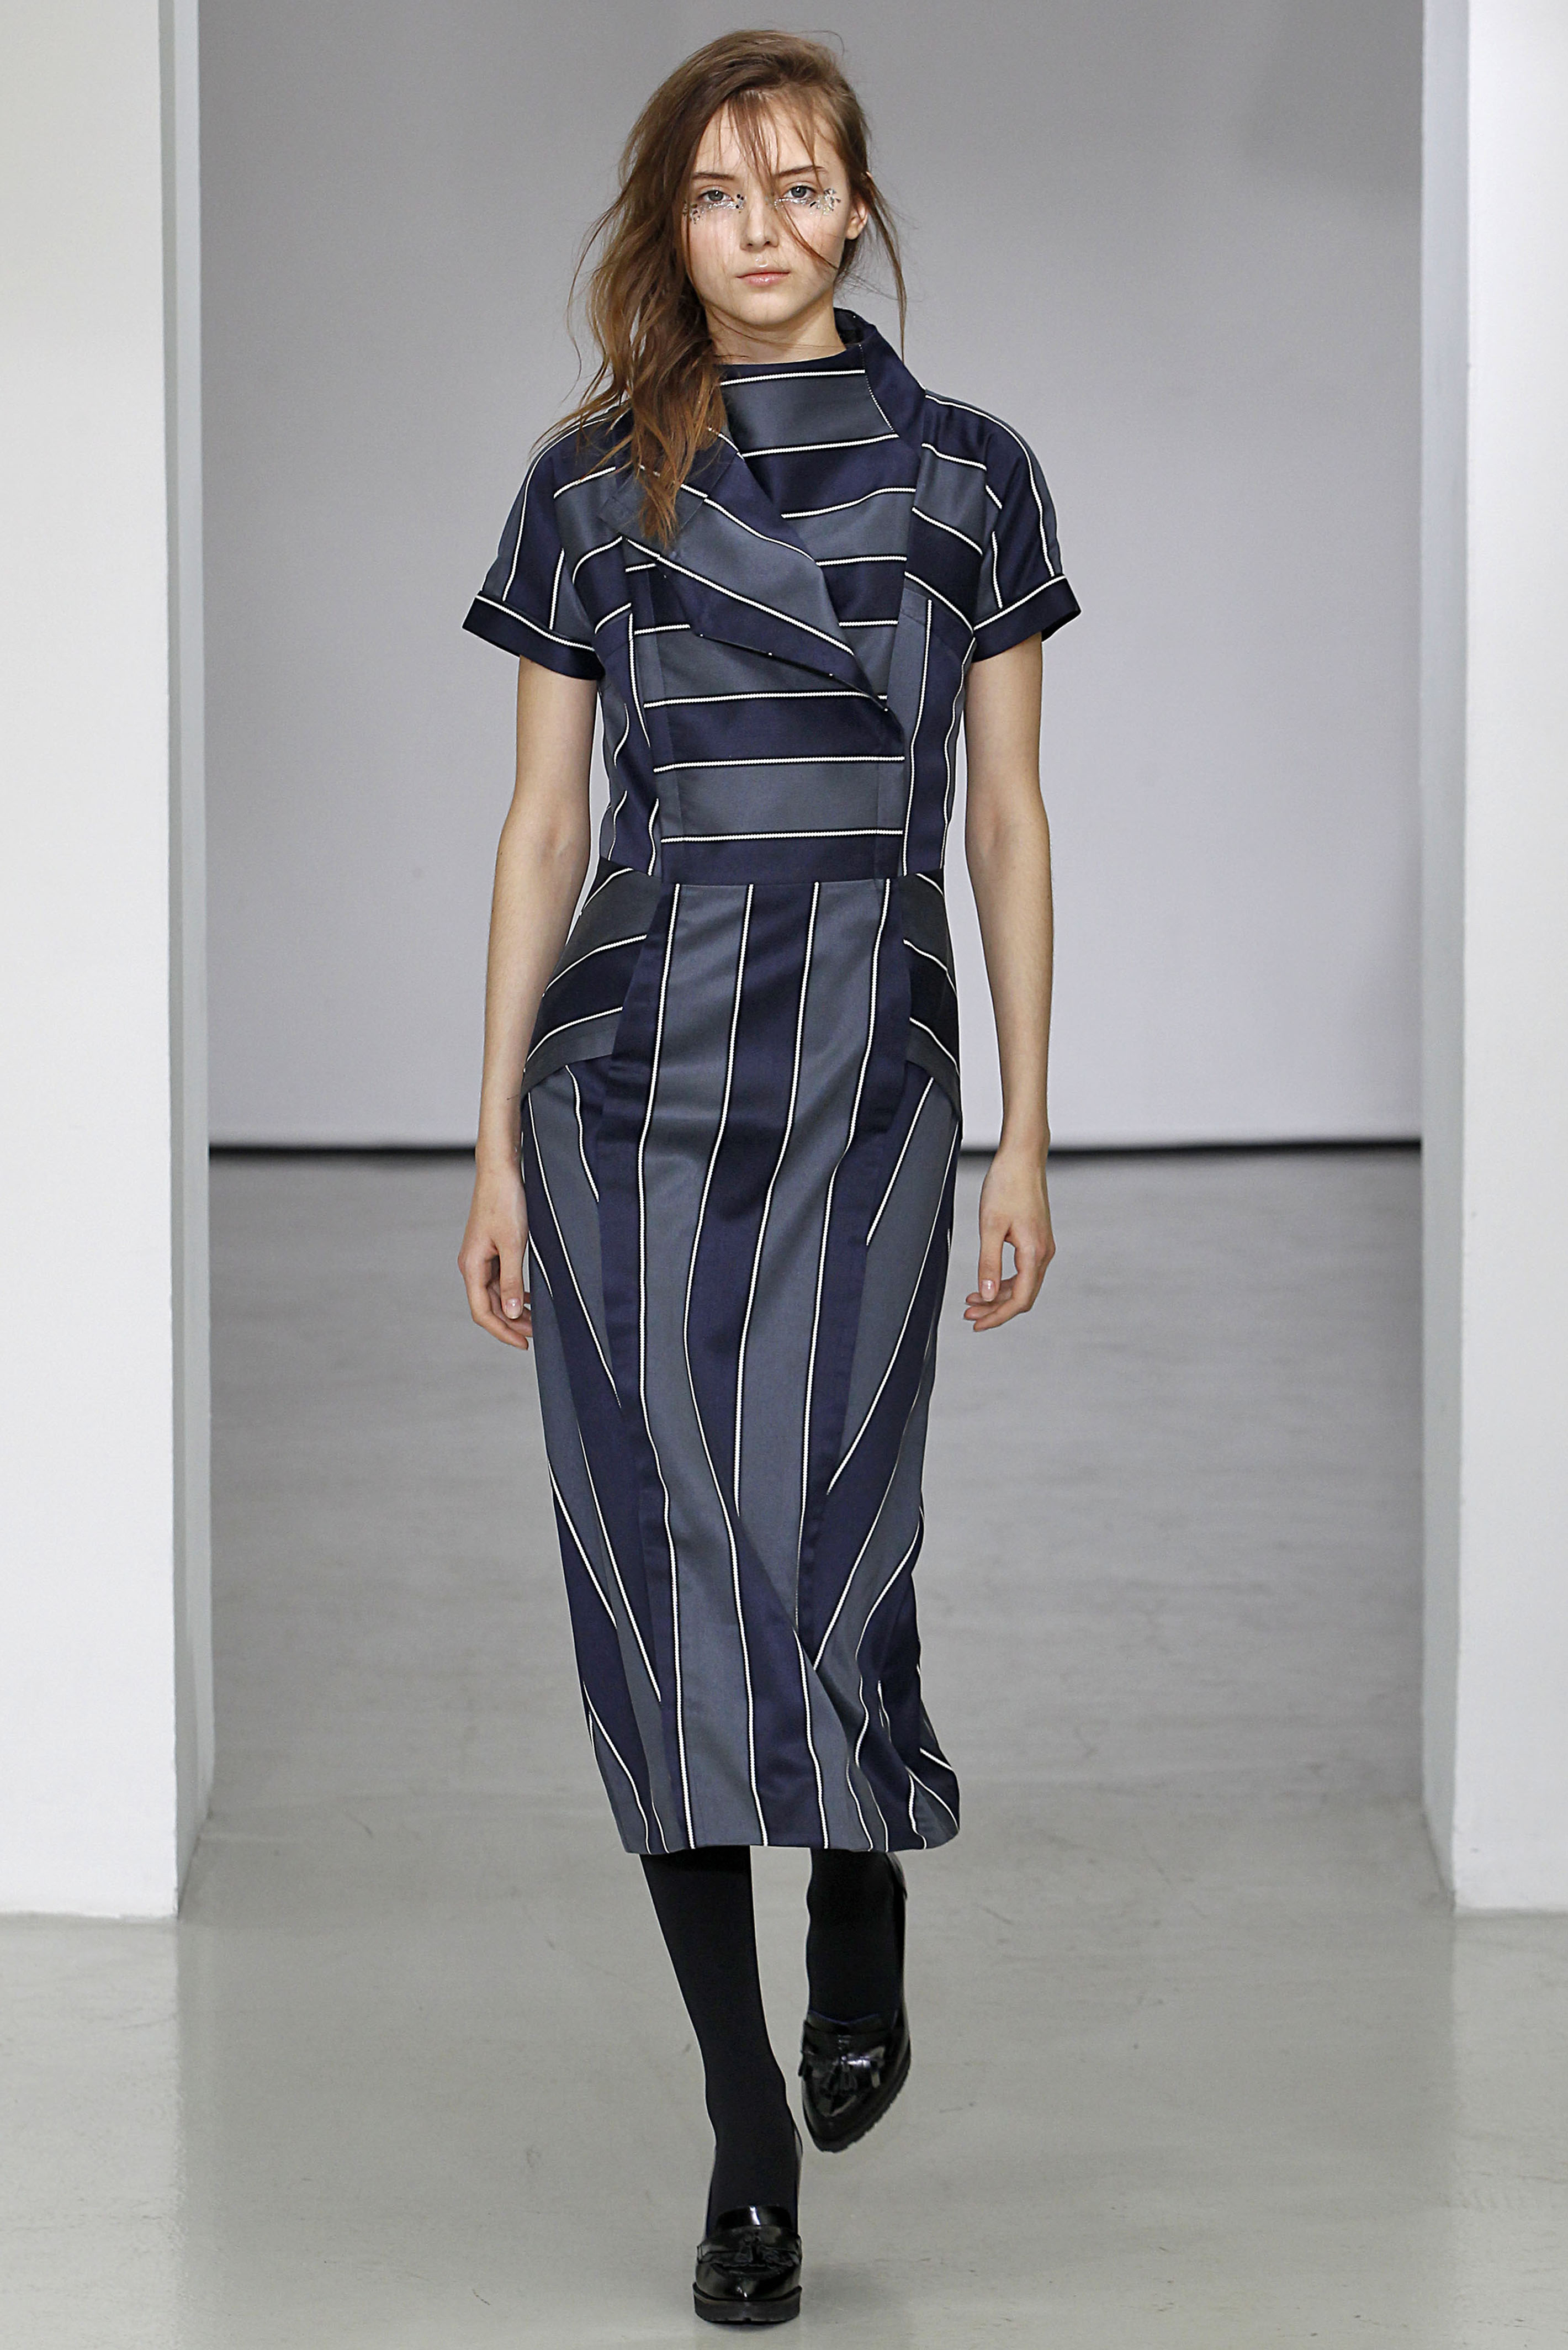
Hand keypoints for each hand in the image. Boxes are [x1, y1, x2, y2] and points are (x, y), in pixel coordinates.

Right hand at [459, 1160, 531, 1349]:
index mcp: (472, 1267)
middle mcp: (472, 1265)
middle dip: (511, 1323)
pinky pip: (500, 1279)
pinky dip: (514, 1291)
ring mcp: (480, 1258)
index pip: (482, 1312)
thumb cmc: (504, 1202)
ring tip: (537, 1320)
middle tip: (536, 1335)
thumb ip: (512, 1280)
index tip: (523, 1343)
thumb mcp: (513, 1244)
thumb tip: (511, 1313)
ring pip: (496, 1294)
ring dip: (514, 1309)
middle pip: (489, 1306)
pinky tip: (529, 1298)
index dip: (502, 1331)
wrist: (500, 1172)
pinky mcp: (490, 1249)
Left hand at [965, 1143, 1054, 1331]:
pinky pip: (1023, 1270)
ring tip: (972, 1300)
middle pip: (1022, 1296)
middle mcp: (1043, 1253)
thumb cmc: (1006, 1186)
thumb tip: (987, 1295)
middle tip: (968, 1314)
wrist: (1023, 1158)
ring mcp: (1042, 1246)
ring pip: (1022, 1284)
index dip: (998, 1316)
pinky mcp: (1037, 1239)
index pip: (1019, 1299)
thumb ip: (989, 1263)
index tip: (976, 1323)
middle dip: (995, 1309)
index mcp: (1034, 1253)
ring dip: (998, 1295)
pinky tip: (987, 1281)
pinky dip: (1004, 1280)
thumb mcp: (991, 1227)